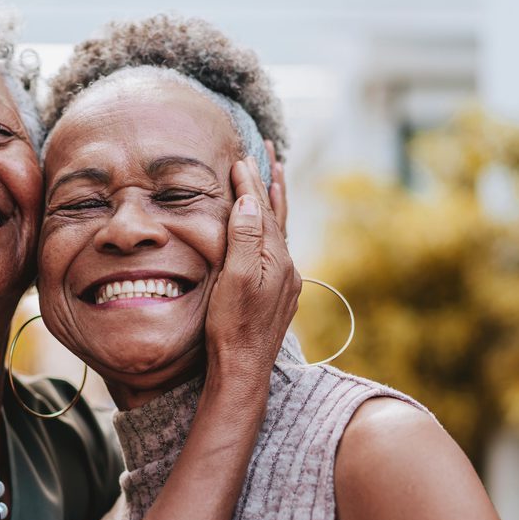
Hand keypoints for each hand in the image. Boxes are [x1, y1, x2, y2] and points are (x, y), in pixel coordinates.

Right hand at [205, 155, 300, 392]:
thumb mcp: (235, 278)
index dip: (250, 183)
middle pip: (277, 214)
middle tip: (269, 150)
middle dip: (270, 182)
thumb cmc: (233, 326)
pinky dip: (273, 227)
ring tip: (276, 176)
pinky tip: (270, 227)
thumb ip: (245, 237)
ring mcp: (283, 280)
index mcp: (276, 258)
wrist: (242, 369)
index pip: (262, 210)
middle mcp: (286, 266)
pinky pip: (275, 247)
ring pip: (278, 230)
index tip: (240, 158)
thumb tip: (251, 200)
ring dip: (275, 201)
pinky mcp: (277, 293)